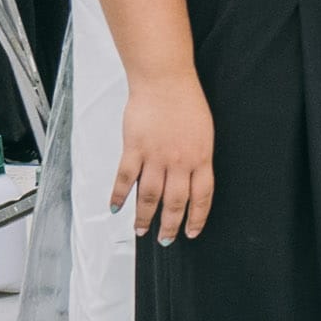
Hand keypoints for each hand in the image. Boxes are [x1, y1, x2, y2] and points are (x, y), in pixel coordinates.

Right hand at [113, 72, 216, 240]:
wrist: (165, 81)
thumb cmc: (186, 102)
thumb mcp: (204, 133)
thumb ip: (197, 158)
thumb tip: (191, 179)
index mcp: (201, 158)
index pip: (202, 197)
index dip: (197, 217)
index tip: (192, 231)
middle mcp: (180, 161)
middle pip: (175, 202)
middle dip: (170, 225)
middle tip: (165, 239)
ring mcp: (156, 156)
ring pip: (150, 196)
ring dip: (145, 216)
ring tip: (141, 230)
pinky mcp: (134, 148)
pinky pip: (126, 178)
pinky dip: (120, 195)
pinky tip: (117, 207)